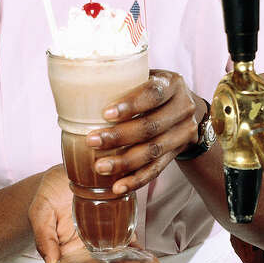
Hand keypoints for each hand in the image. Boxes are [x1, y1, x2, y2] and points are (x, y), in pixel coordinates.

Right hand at [29, 164, 153, 262]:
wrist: (66, 172)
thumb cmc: (49, 193)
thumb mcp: (40, 213)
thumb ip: (45, 240)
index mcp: (65, 252)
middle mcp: (86, 251)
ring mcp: (103, 242)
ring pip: (119, 262)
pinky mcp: (119, 230)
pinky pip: (132, 246)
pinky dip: (142, 256)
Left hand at [86, 70, 199, 194]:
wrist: (184, 108)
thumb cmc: (152, 89)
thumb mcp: (145, 75)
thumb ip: (123, 78)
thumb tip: (79, 83)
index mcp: (172, 84)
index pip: (153, 93)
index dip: (131, 104)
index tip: (106, 114)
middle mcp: (183, 108)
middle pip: (151, 126)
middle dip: (120, 137)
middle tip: (92, 141)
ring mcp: (183, 133)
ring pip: (153, 151)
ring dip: (125, 162)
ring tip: (100, 167)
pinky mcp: (177, 153)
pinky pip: (157, 169)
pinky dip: (136, 180)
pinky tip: (118, 187)